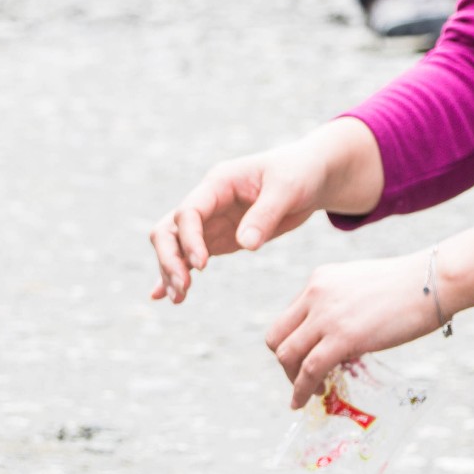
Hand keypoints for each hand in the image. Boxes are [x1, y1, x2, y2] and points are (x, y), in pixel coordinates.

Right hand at [148, 118, 382, 303]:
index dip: (189, 239)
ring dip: (172, 271)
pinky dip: (176, 273)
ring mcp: (210, 221)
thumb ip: (265, 215)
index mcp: (218, 183)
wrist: (311, 176)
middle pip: (169, 230)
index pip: (188, 212)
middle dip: (169, 259)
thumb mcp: (288, 189)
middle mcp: (207, 202)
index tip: (202, 266)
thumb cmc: (300, 174)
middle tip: (183, 288)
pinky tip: (162, 296)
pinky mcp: (218, 237)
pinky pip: (190, 256)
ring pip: (175, 246)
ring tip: (179, 299)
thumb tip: (246, 245)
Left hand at [266, 252, 445, 407]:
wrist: (435, 280)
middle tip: (303, 378)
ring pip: (288, 355)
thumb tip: (342, 337)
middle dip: (285, 363)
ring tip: (310, 393)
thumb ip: (345, 306)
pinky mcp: (342, 337)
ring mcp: (326, 316)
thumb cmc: (413, 285)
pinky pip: (309, 370)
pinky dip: (300, 390)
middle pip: (278, 337)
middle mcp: (315, 294)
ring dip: (293, 380)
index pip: (288, 317)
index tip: (304, 359)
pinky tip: (303, 401)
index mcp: (320, 280)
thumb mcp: (364, 288)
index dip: (293, 343)